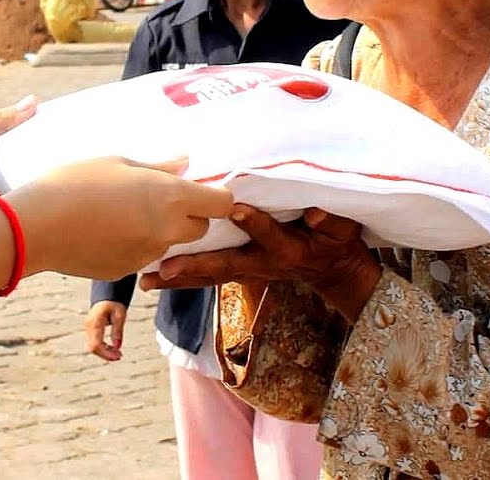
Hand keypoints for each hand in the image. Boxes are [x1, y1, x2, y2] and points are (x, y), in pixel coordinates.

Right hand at [8, 157, 232, 280]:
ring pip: (169, 243)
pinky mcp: (127, 271)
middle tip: (158, 199)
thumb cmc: (75, 182)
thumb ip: (158, 168)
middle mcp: (167, 230)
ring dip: (159, 230)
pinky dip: (133, 245)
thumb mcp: (117, 163)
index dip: (215, 196)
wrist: (37, 226)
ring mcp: (148, 255)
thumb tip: (185, 164)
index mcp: (170, 197)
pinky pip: (142, 256)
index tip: (199, 188)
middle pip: (200, 228)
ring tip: (123, 212)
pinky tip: (105, 231)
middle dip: (188, 215)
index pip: (222, 203)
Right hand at [85, 302, 126, 361]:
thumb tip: (118, 347)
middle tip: (120, 356)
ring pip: (92, 347)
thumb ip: (118, 331)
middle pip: (93, 348)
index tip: (118, 356)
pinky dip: (103, 348)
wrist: (107, 295)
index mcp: (95, 322)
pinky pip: (94, 343)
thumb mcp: (120, 315)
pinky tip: (113, 348)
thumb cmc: (114, 303)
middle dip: (106, 355)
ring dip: (105, 352)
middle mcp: (89, 326)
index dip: (106, 354)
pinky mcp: (90, 330)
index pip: (96, 344)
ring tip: (118, 353)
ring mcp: (88, 328)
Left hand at [140, 206, 382, 323]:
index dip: (255, 223)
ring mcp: (248, 269)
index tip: (235, 208)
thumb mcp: (342, 228)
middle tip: (164, 268)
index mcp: (288, 248)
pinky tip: (154, 278)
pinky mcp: (238, 270)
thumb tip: (316, 212)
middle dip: (195, 266)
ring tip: (147, 281)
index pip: (269, 234)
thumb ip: (331, 220)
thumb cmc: (335, 241)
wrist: (332, 269)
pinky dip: (182, 277)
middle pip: (225, 264)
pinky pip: (207, 276)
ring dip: (179, 278)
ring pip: (210, 275)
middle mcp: (262, 262)